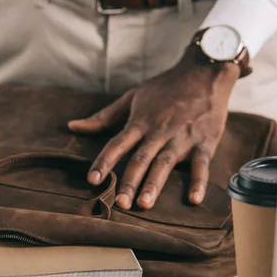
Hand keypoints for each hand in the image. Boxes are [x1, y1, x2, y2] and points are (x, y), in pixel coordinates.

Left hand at [68, 45, 239, 209]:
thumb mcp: (131, 97)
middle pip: (140, 159)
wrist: (204, 71)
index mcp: (140, 122)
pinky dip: (198, 182)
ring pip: (165, 163)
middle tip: (120, 204)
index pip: (117, 144)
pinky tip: (194, 200)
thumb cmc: (165, 87)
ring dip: (155, 184)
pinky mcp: (204, 141)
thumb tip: (72, 126)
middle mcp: (158, 131)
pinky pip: (201, 164)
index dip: (104, 162)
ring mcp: (182, 137)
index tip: (93, 180)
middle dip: (129, 182)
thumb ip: (103, 117)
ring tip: (144, 205)